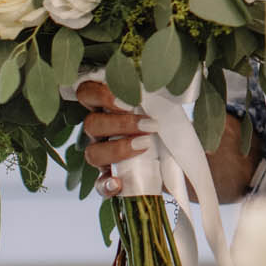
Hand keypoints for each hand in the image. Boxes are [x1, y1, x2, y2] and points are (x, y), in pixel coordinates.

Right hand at [76, 79, 253, 202]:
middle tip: (149, 124)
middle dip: (120, 123)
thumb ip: (158, 94)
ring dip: (118, 149)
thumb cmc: (166, 122)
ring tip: (146, 145)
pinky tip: (118, 184)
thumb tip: (172, 80)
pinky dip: (106, 186)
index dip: (100, 94)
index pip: (86, 93)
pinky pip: (99, 185)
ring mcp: (102, 156)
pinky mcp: (111, 179)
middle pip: (90, 124)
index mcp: (107, 107)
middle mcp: (99, 131)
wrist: (179, 154)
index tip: (129, 99)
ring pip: (92, 153)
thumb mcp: (164, 104)